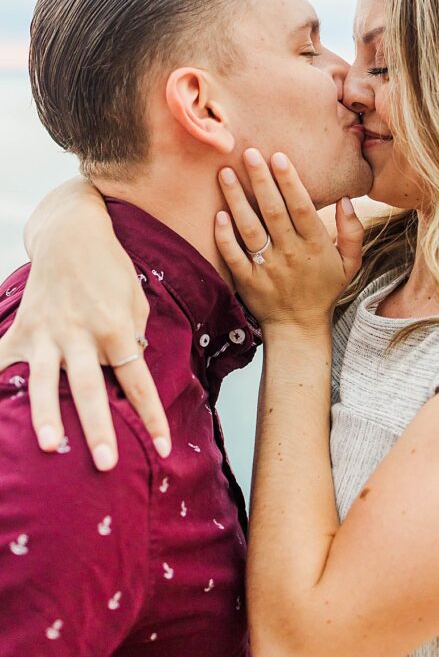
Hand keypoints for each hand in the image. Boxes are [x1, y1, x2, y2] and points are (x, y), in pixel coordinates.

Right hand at [0, 231, 170, 470]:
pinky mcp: (22, 329)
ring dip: (46, 415)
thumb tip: (129, 365)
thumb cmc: (110, 268)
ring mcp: (47, 333)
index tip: (162, 446)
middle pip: (91, 388)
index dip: (151, 415)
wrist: (71, 234)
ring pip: (46, 380)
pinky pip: (4, 361)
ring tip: (48, 447)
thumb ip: (131, 335)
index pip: (137, 380)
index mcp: (115, 326)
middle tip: (107, 463)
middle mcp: (81, 333)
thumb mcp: (135, 298)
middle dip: (98, 428)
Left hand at [214, 149, 363, 333]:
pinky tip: (218, 214)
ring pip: (250, 229)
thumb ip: (352, 231)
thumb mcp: (350, 263)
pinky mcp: (247, 281)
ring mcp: (267, 268)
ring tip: (225, 173)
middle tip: (248, 152)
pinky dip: (225, 236)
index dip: (290, 181)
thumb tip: (347, 199)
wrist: (299, 327)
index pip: (301, 207)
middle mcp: (291, 254)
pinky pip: (234, 255)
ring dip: (236, 200)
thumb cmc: (324, 289)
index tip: (278, 156)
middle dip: (261, 180)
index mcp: (316, 246)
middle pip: (273, 212)